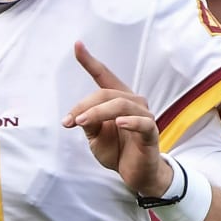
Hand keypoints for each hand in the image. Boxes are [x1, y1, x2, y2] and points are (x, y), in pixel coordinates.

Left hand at [63, 42, 172, 197]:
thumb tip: (79, 115)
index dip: (90, 61)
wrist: (136, 175)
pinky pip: (143, 123)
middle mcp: (132, 103)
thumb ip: (89, 123)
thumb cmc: (117, 152)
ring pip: (120, 105)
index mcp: (117, 100)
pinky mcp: (151, 133)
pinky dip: (130, 122)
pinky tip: (118, 124)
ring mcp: (144, 117)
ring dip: (98, 113)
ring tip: (82, 123)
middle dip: (84, 105)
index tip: (77, 45)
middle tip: (69, 121)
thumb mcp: (95, 138)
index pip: (104, 76)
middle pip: (106, 93)